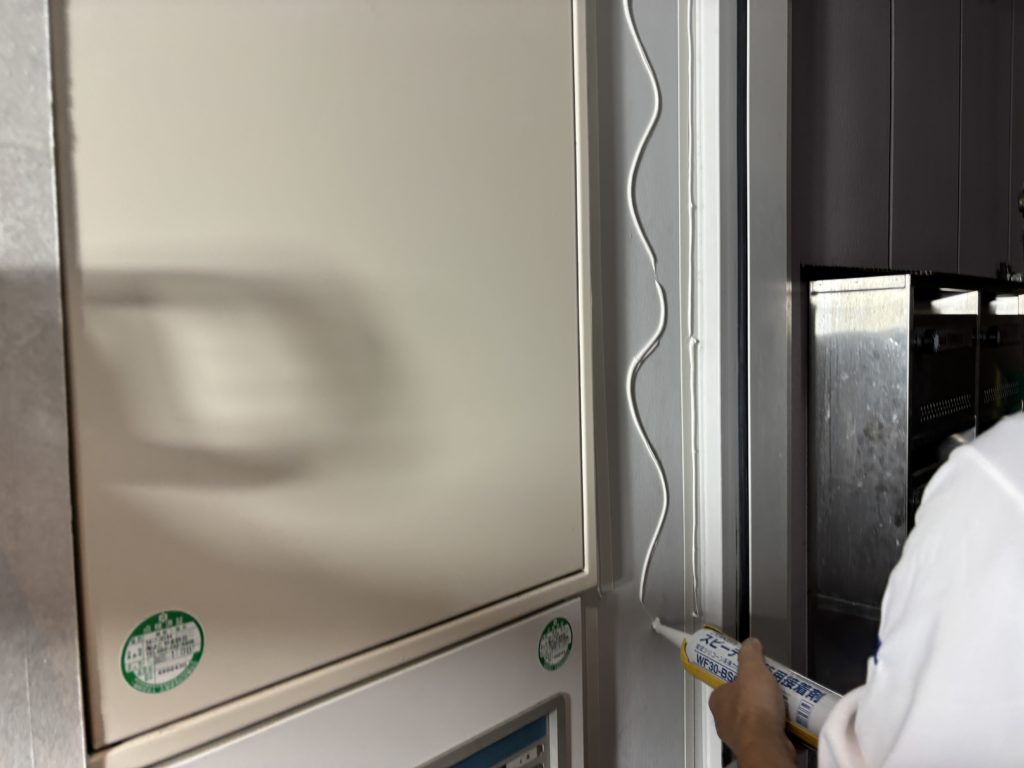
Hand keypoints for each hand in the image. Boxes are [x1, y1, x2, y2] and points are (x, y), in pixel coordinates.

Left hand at [708, 638, 795, 767]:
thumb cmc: (754, 707)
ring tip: (788, 704)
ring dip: (774, 714)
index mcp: (718, 702)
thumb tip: (750, 642)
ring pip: (760, 720)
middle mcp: (726, 722)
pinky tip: (794, 721)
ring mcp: (742, 738)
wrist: (767, 744)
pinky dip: (783, 729)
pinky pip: (772, 735)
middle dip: (762, 698)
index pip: (727, 686)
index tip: (757, 676)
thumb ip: (750, 655)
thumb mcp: (752, 670)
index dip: (742, 680)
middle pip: (745, 704)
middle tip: (776, 689)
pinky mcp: (759, 749)